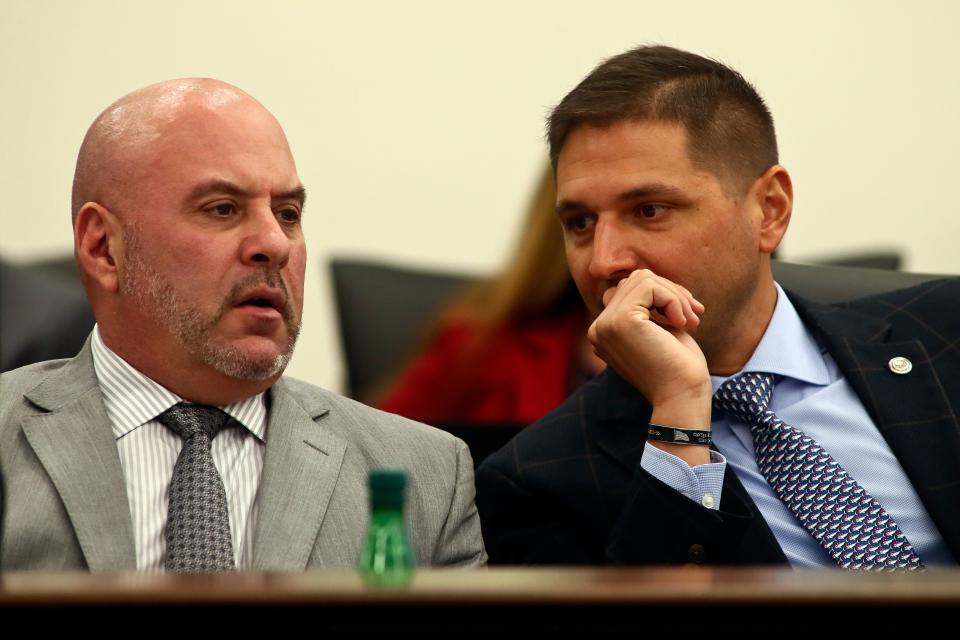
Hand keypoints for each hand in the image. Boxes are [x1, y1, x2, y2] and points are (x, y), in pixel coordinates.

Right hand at [588, 269, 711, 433]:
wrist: (683, 397)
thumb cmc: (678, 368)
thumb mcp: (659, 329)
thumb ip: (646, 305)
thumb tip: (643, 275)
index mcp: (604, 332)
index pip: (628, 289)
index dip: (661, 295)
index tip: (686, 315)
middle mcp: (598, 327)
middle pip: (635, 280)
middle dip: (671, 292)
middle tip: (694, 316)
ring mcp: (605, 324)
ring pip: (642, 278)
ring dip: (674, 295)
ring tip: (690, 320)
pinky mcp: (621, 321)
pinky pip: (649, 285)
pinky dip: (673, 299)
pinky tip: (683, 323)